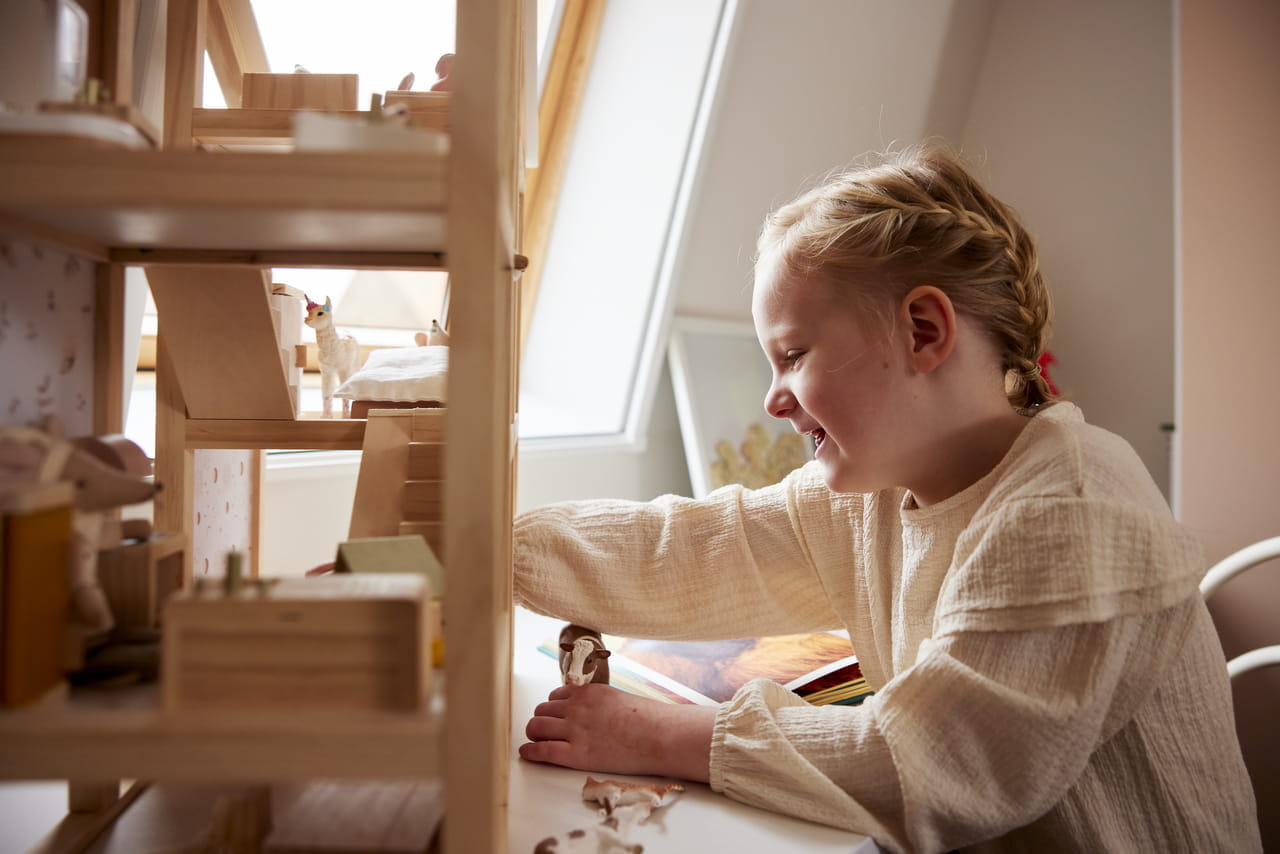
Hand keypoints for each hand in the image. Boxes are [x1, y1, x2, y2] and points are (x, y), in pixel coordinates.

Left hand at [521, 684, 716, 782]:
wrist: (659, 736)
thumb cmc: (648, 720)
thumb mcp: (619, 700)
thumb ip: (599, 703)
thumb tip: (591, 713)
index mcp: (589, 692)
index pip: (556, 696)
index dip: (553, 708)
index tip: (554, 716)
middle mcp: (577, 707)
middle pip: (542, 710)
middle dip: (541, 720)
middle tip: (544, 731)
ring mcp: (575, 730)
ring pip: (536, 727)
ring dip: (534, 734)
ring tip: (536, 741)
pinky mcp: (576, 754)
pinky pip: (542, 750)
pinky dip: (530, 751)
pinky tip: (527, 753)